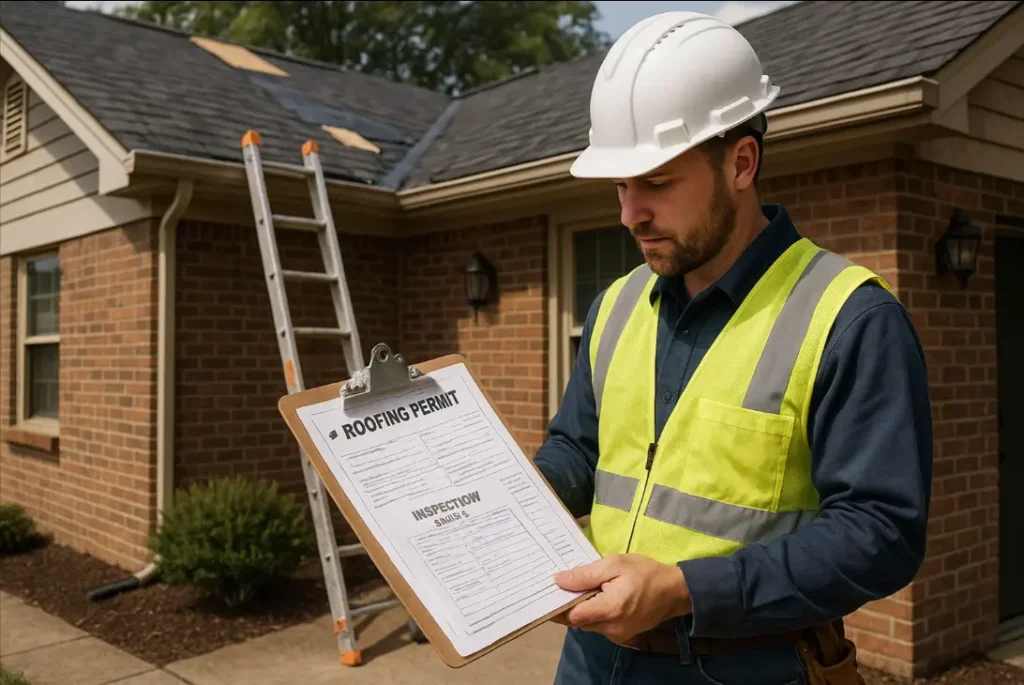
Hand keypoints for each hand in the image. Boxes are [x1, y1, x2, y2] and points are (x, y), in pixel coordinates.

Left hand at [549, 554, 691, 645]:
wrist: (673, 591)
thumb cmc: (645, 573)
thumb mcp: (614, 564)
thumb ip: (585, 574)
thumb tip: (558, 580)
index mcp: (609, 609)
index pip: (572, 615)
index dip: (558, 605)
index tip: (550, 591)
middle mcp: (611, 628)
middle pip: (577, 621)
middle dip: (568, 606)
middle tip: (562, 586)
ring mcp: (616, 634)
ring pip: (587, 624)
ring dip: (581, 609)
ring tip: (580, 588)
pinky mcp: (620, 635)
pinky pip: (598, 626)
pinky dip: (593, 613)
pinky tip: (595, 597)